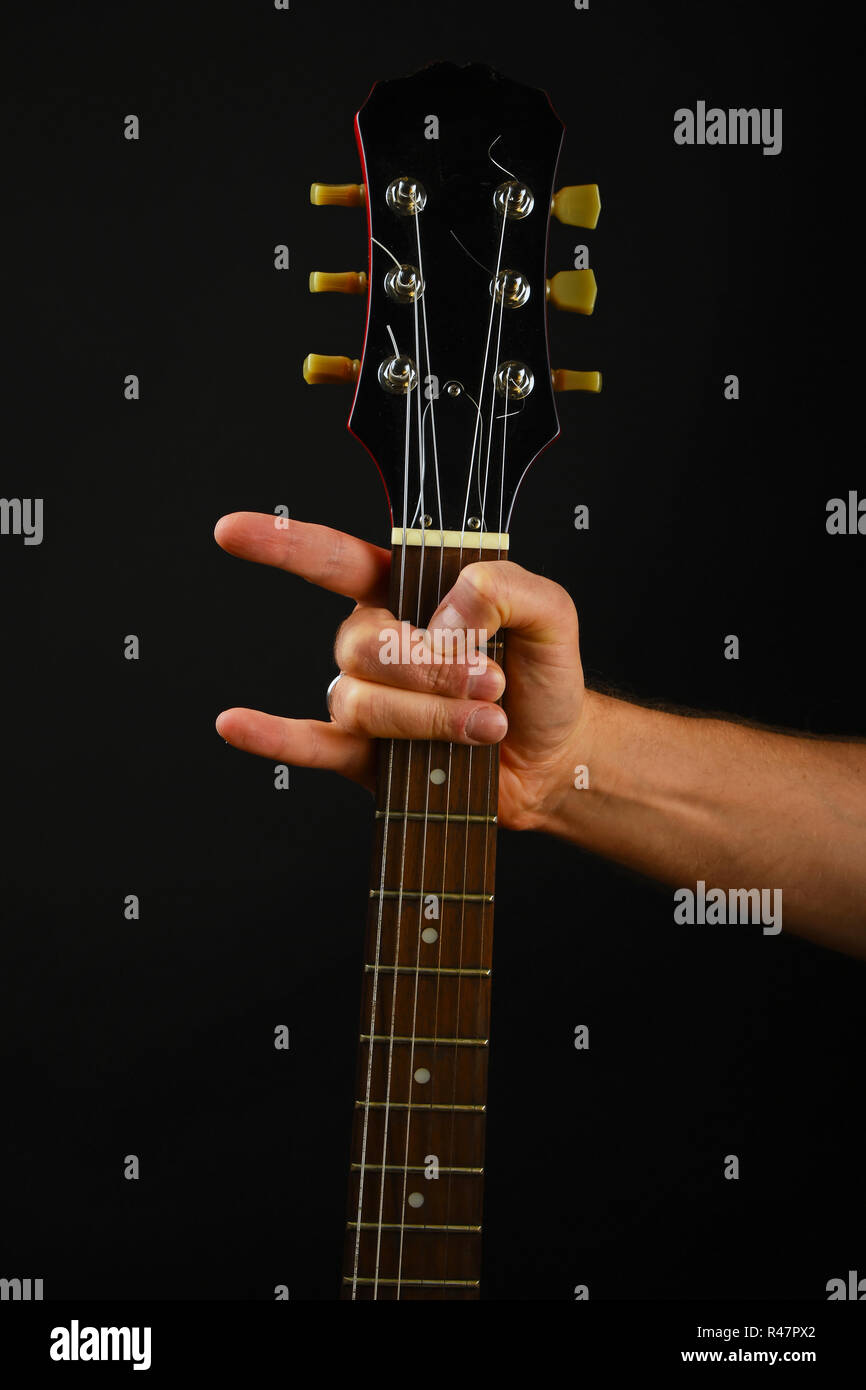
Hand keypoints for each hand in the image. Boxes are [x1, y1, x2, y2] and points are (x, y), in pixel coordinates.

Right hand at [214, 514, 588, 830]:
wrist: (553, 755)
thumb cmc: (543, 677)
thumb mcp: (550, 613)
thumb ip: (507, 587)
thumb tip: (449, 610)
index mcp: (405, 593)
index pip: (334, 559)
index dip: (283, 543)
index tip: (232, 531)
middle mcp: (375, 642)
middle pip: (363, 643)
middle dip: (430, 667)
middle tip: (490, 682)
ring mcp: (367, 698)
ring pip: (361, 699)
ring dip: (427, 714)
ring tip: (485, 726)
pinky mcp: (364, 754)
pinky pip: (309, 743)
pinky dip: (272, 736)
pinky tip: (237, 724)